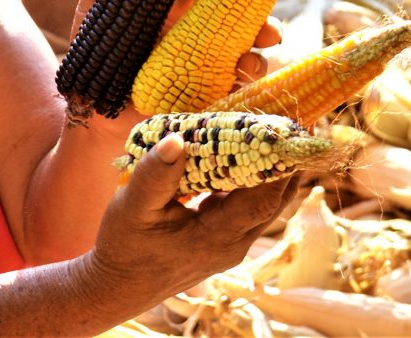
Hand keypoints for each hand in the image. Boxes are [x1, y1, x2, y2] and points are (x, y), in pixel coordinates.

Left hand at [70, 0, 282, 88]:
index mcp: (172, 5)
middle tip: (257, 19)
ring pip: (248, 48)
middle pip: (237, 12)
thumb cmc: (96, 55)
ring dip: (259, 52)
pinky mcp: (209, 91)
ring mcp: (207, 60)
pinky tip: (241, 86)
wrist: (94, 108)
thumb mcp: (92, 17)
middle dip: (255, 12)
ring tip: (252, 60)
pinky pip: (238, 85)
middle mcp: (197, 29)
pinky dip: (246, 84)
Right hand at [83, 134, 299, 304]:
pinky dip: (253, 181)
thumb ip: (154, 175)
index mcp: (215, 237)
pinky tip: (244, 156)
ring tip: (274, 132)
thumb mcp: (132, 208)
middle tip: (291, 124)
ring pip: (265, 205)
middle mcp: (233, 244)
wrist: (120, 286)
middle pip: (275, 201)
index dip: (278, 166)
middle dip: (287, 163)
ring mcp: (231, 244)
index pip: (262, 200)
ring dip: (273, 171)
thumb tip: (177, 139)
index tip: (284, 129)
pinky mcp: (224, 240)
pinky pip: (249, 207)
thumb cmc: (124, 246)